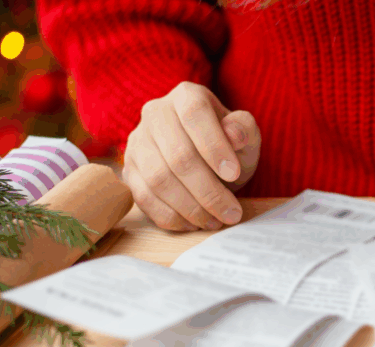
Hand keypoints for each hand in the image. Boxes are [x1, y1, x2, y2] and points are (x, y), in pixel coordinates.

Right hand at [122, 81, 261, 230]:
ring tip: (216, 221)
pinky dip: (171, 216)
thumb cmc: (229, 145)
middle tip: (232, 212)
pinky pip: (144, 198)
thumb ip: (244, 130)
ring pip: (159, 180)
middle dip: (208, 190)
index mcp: (186, 96)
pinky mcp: (128, 171)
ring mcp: (137, 142)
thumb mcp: (246, 135)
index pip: (195, 114)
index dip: (214, 146)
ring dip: (191, 207)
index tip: (234, 175)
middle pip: (178, 155)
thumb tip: (234, 134)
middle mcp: (155, 113)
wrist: (206, 159)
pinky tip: (194, 223)